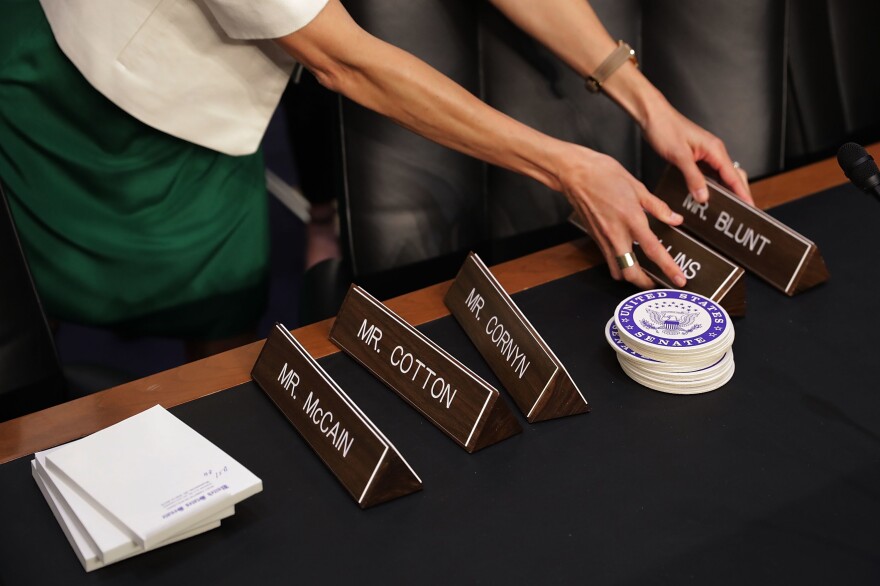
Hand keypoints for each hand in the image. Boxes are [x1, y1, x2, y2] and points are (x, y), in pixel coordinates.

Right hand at [557, 145, 686, 288]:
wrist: (575, 174)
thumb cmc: (602, 175)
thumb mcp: (637, 187)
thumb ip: (658, 207)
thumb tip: (675, 219)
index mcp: (631, 219)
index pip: (653, 251)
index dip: (668, 268)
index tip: (678, 279)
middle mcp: (616, 234)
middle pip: (630, 272)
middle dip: (645, 283)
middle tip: (658, 283)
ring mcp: (603, 238)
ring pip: (617, 270)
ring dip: (631, 276)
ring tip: (643, 273)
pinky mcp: (596, 238)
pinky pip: (609, 259)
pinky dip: (620, 264)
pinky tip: (628, 256)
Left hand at [642, 100, 752, 204]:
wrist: (652, 116)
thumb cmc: (665, 128)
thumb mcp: (680, 156)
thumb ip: (693, 178)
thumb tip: (704, 196)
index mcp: (715, 149)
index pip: (734, 176)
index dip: (743, 194)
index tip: (750, 208)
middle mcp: (713, 151)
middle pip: (732, 177)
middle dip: (738, 194)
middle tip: (740, 212)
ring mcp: (705, 154)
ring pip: (720, 176)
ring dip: (724, 191)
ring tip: (725, 208)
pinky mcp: (695, 156)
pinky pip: (708, 174)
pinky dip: (710, 185)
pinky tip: (705, 195)